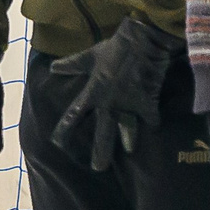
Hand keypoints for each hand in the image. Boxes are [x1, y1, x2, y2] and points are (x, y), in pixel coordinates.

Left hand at [49, 18, 182, 172]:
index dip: (65, 129)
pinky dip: (154, 122)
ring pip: (126, 130)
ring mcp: (128, 105)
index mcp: (93, 92)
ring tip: (128, 153)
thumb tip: (53, 68)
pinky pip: (151, 117)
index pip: (74, 114)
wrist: (142, 41)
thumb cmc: (115, 48)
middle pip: (102, 132)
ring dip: (128, 142)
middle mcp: (108, 103)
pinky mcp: (147, 102)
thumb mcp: (90, 56)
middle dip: (100, 152)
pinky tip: (157, 128)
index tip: (58, 144)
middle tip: (98, 168)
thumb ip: (72, 65)